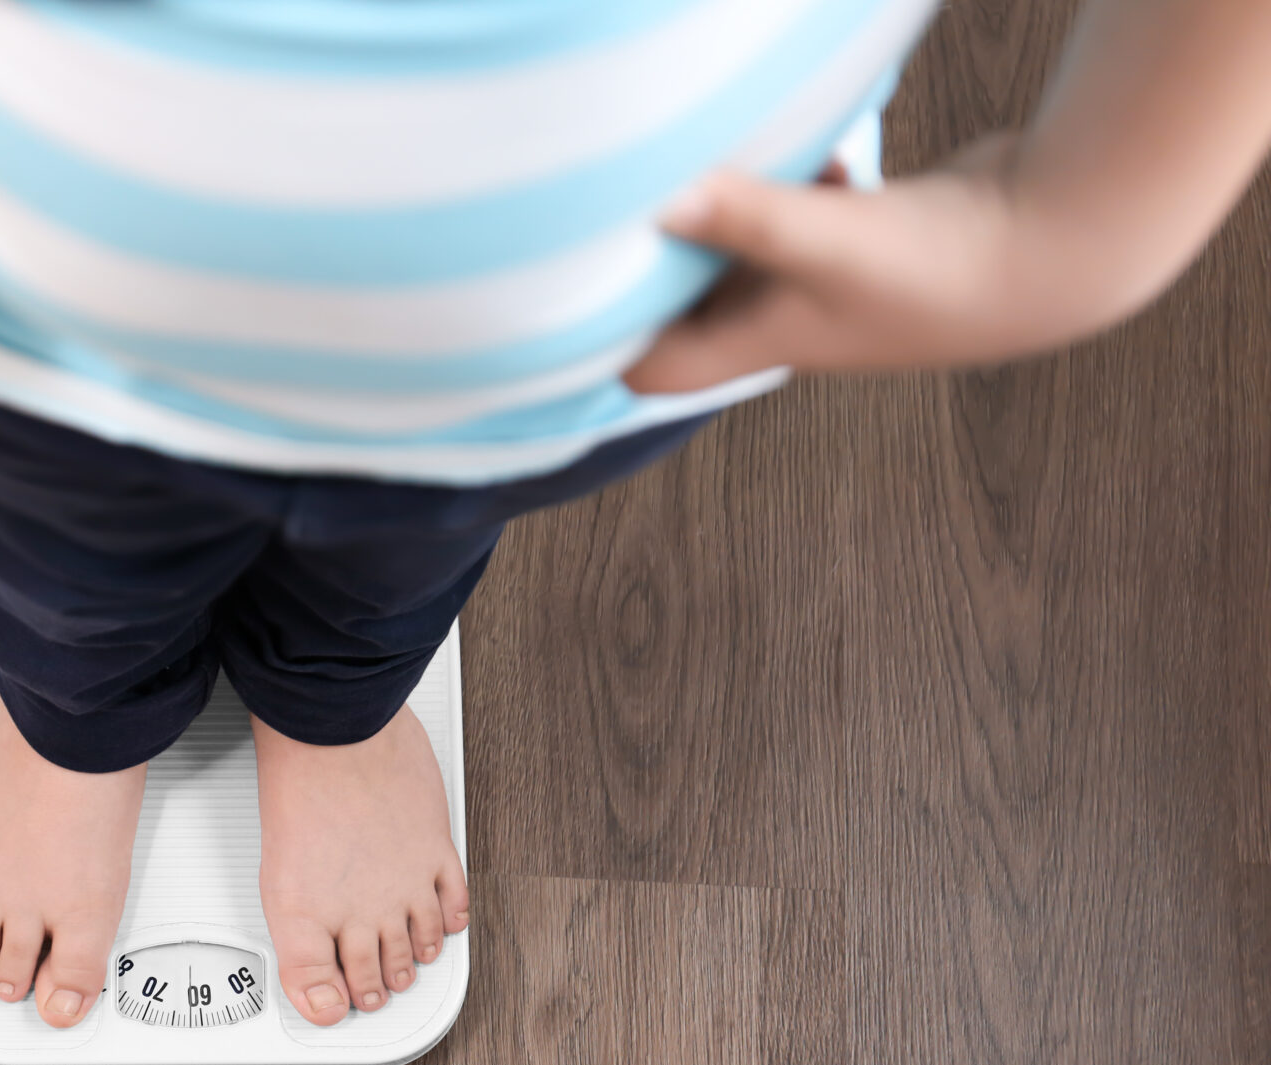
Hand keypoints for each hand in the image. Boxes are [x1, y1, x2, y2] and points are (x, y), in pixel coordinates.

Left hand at [623, 135, 1035, 393]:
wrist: (1059, 243)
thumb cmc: (939, 265)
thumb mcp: (825, 237)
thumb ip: (745, 215)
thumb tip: (660, 197)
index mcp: (758, 342)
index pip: (651, 366)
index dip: (601, 339)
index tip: (563, 282)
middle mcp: (781, 320)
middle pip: (683, 303)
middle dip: (650, 257)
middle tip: (606, 199)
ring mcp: (822, 280)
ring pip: (737, 249)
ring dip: (719, 210)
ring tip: (694, 158)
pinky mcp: (861, 236)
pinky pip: (793, 212)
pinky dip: (783, 181)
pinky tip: (799, 140)